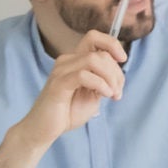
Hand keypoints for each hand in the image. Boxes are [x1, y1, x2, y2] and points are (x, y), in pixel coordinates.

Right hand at [16, 30, 127, 148]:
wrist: (45, 130)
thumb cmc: (68, 112)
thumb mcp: (93, 94)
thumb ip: (104, 80)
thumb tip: (117, 72)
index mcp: (75, 61)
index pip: (94, 38)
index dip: (112, 44)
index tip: (122, 59)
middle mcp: (67, 61)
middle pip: (100, 53)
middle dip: (116, 72)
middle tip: (118, 92)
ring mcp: (61, 71)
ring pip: (94, 60)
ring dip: (110, 78)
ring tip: (112, 95)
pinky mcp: (58, 84)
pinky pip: (84, 75)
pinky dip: (100, 84)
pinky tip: (105, 95)